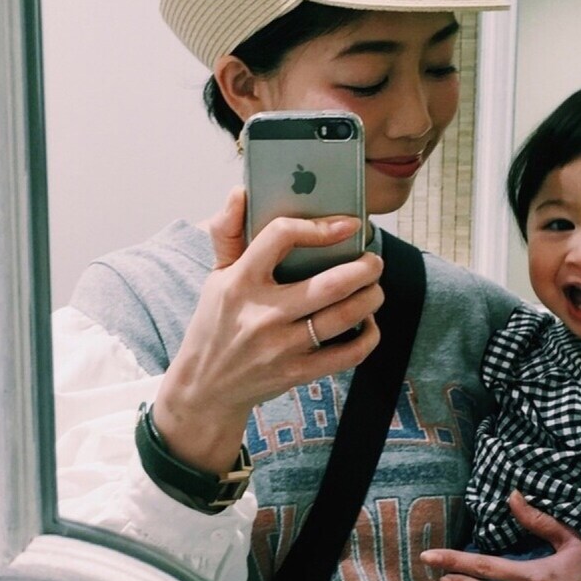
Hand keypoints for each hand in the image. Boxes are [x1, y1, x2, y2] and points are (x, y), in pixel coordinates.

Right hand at [154, 187, 383, 471]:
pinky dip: (368, 336)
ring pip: (345, 316)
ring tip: (374, 287)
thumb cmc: (216, 324)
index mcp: (240, 281)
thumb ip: (227, 233)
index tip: (347, 226)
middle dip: (365, 267)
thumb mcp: (215, 277)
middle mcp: (262, 314)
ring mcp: (282, 347)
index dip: (319, 227)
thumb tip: (240, 192)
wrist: (205, 388)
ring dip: (371, 297)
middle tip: (373, 260)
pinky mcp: (297, 373)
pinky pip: (348, 354)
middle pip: (330, 283)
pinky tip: (366, 323)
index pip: (280, 237)